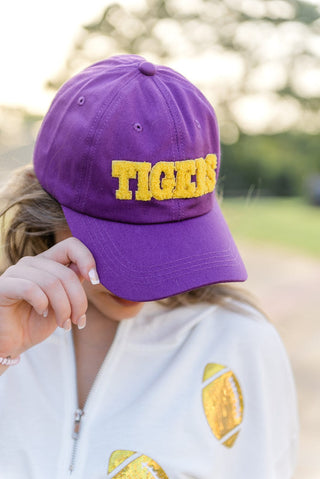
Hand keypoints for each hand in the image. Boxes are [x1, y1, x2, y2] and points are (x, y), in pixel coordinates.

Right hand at [0, 237, 98, 358]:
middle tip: (78, 321)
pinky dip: (42, 304)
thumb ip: (75, 284)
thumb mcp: (64, 302)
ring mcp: (15, 273)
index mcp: (48, 262)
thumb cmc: (36, 323)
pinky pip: (30, 288)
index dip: (87, 259)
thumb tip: (92, 273)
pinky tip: (43, 314)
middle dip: (78, 301)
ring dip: (63, 308)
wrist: (11, 343)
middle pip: (66, 273)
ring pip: (51, 283)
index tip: (96, 281)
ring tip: (64, 324)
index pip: (71, 245)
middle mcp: (31, 263)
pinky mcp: (2, 286)